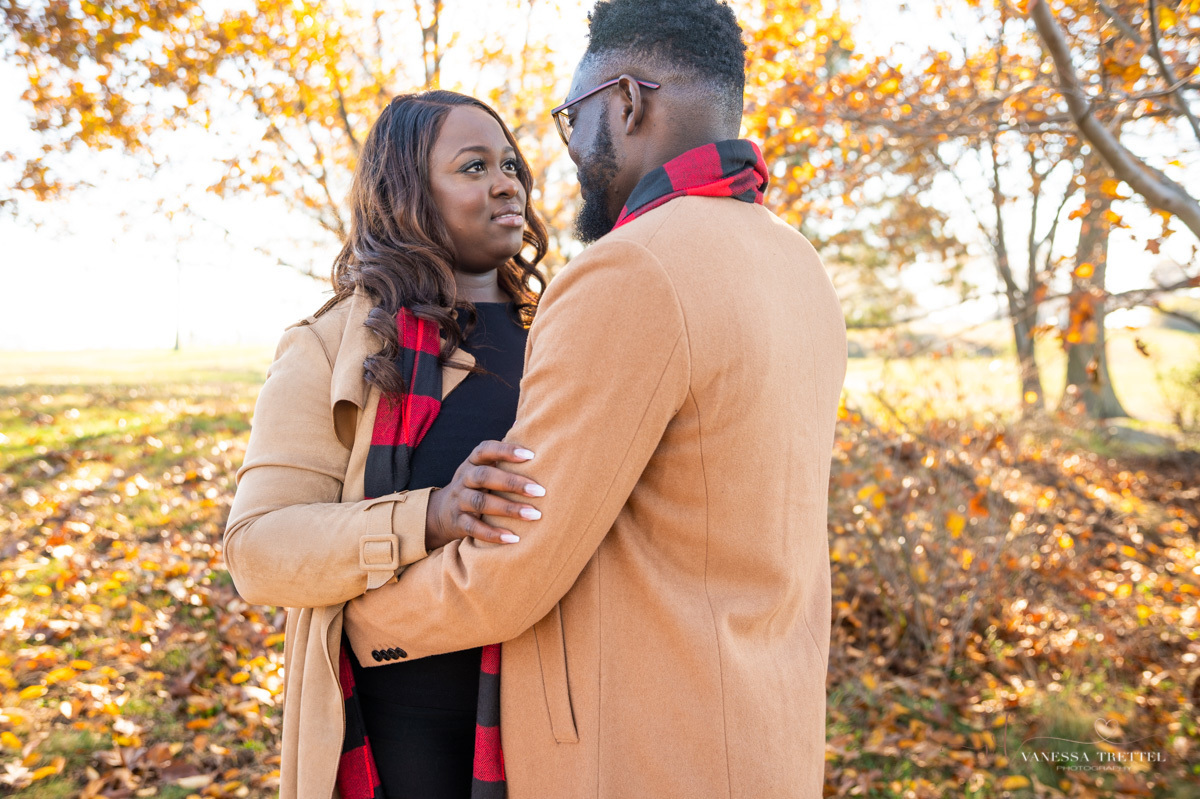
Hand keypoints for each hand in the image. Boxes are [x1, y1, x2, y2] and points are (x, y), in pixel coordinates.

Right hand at [424, 441, 544, 550]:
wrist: (442, 512)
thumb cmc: (476, 486)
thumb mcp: (482, 467)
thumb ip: (501, 452)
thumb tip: (521, 424)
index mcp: (473, 462)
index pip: (486, 450)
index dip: (506, 451)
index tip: (531, 455)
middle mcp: (464, 479)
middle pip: (484, 476)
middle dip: (513, 483)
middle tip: (540, 491)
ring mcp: (459, 501)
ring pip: (481, 502)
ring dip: (509, 509)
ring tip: (534, 515)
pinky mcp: (458, 522)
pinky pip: (474, 528)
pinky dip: (493, 534)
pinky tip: (514, 538)